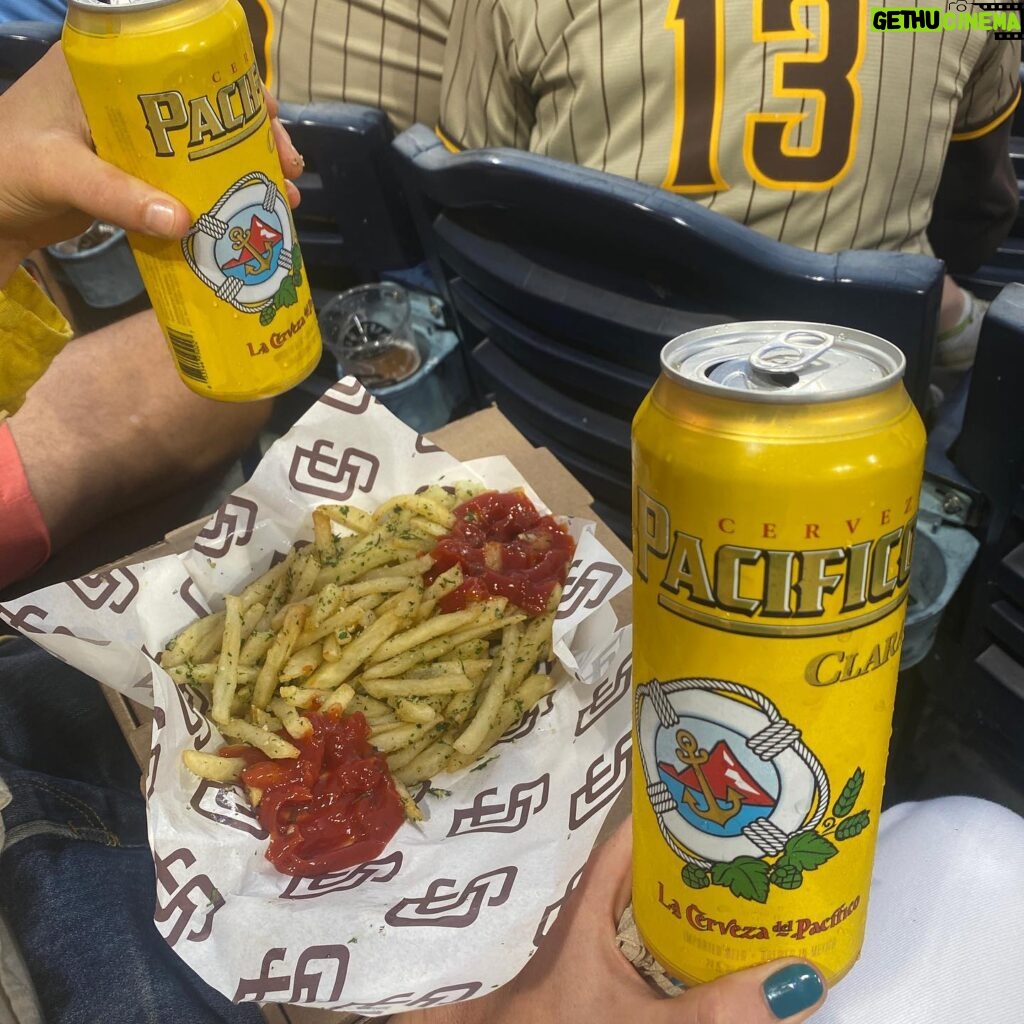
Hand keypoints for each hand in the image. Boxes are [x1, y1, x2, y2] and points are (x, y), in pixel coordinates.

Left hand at [0, 44, 304, 279]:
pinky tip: (247, 215)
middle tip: (289, 167)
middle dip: (257, 136)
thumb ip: (114, 195)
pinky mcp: (137, 175)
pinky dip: (221, 196)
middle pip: (209, 107)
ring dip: (247, 170)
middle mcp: (127, 98)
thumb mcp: (57, 172)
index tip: (270, 116)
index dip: (235, 86)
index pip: (182, 59)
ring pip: (206, 146)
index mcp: (105, 68)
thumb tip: (183, 221)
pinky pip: (190, 179)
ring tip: (283, 197)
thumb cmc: (3, 170)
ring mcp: (135, 139)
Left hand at [399, 819, 826, 1023]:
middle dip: (703, 861)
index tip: (726, 796)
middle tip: (763, 849)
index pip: (634, 836)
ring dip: (699, 906)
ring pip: (657, 914)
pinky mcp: (608, 983)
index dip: (675, 810)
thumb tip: (801, 980)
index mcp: (592, 904)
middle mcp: (597, 918)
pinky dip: (689, 946)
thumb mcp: (643, 1021)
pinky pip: (657, 950)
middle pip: (654, 873)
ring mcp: (602, 952)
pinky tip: (726, 957)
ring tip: (760, 894)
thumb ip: (714, 1009)